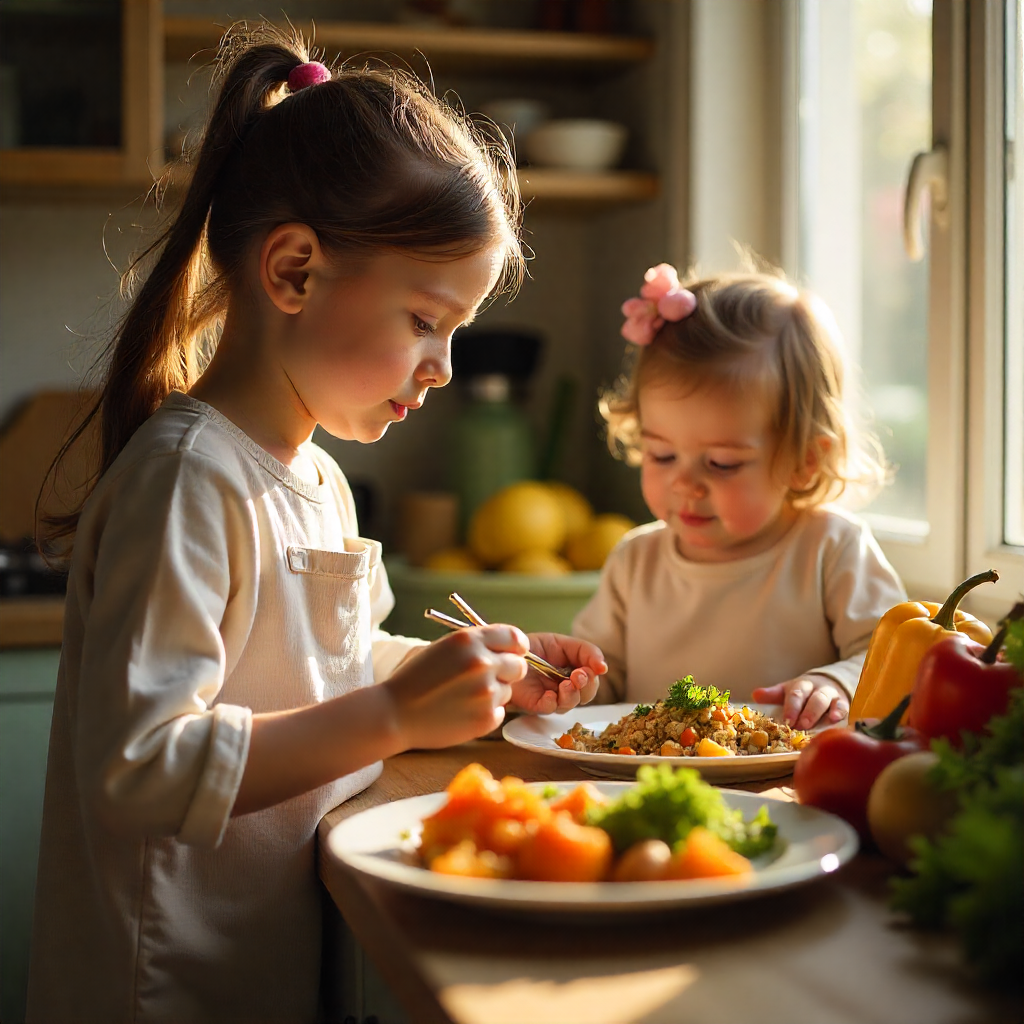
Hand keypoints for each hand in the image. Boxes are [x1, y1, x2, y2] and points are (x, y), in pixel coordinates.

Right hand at [383, 625, 528, 748]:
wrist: (393, 714)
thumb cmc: (414, 679)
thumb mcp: (442, 648)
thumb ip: (475, 645)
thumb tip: (506, 648)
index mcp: (469, 640)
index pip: (514, 637)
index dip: (516, 646)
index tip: (513, 653)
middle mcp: (481, 663)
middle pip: (519, 666)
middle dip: (507, 672)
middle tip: (488, 678)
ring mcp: (486, 692)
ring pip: (508, 691)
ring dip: (493, 694)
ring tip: (464, 698)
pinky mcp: (486, 718)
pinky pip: (500, 712)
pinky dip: (486, 713)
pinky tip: (462, 712)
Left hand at [509, 633, 606, 714]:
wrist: (508, 650)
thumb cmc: (535, 648)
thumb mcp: (563, 643)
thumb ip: (586, 651)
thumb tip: (604, 667)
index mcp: (574, 674)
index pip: (592, 681)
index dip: (595, 676)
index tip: (596, 668)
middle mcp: (565, 688)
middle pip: (585, 695)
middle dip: (586, 686)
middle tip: (580, 676)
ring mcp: (551, 697)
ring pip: (569, 704)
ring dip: (572, 695)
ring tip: (566, 684)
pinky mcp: (535, 703)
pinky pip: (548, 709)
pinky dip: (553, 703)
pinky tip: (551, 694)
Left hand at [752, 673, 849, 729]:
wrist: (827, 681)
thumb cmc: (802, 692)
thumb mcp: (787, 691)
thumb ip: (772, 695)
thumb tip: (755, 695)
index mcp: (800, 686)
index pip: (795, 694)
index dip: (791, 707)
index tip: (787, 720)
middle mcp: (815, 688)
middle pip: (811, 697)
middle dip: (806, 711)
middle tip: (800, 725)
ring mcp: (830, 694)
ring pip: (825, 700)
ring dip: (818, 712)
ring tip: (812, 725)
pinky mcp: (843, 702)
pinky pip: (843, 705)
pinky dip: (840, 711)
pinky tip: (835, 719)